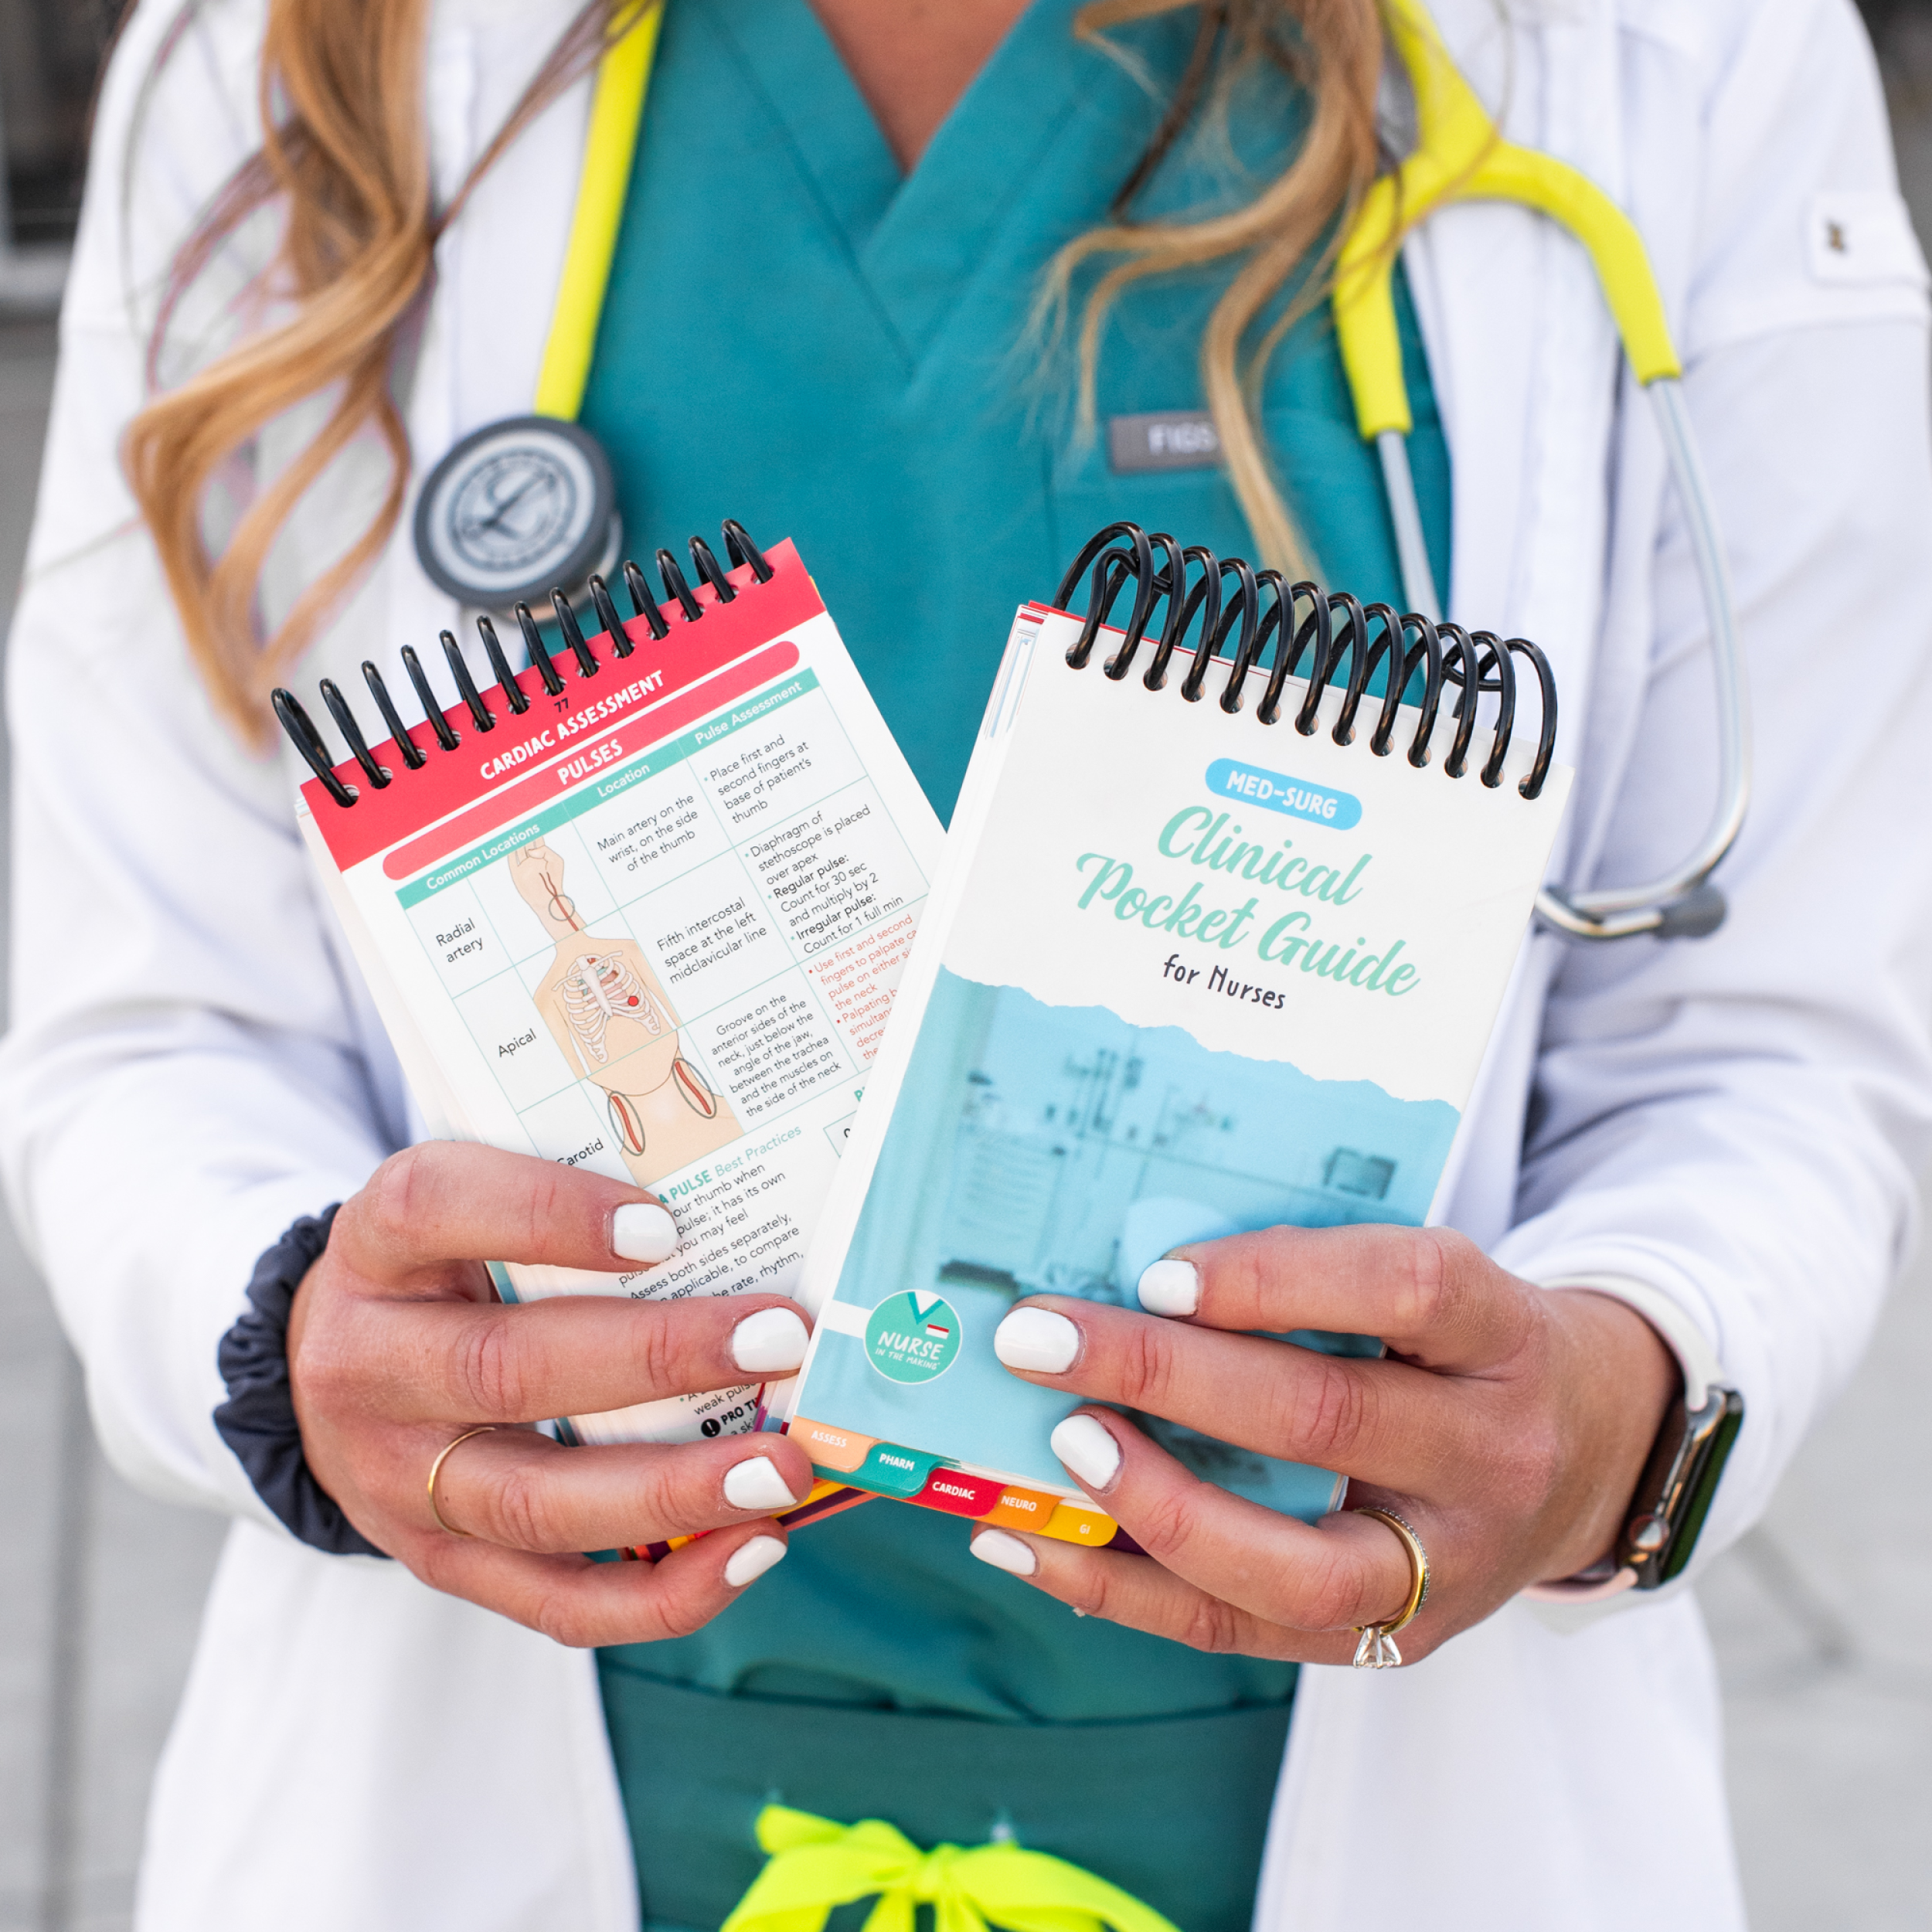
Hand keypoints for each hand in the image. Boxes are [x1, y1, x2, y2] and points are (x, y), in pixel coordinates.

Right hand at [286, 1141, 817, 1644]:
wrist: (327, 1375)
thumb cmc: (445, 1269)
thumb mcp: (466, 1206)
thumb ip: (568, 1200)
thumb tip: (747, 1211)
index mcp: (376, 1245)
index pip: (434, 1204)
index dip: (546, 1213)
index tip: (663, 1226)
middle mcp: (368, 1365)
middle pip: (506, 1369)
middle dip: (657, 1358)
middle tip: (779, 1338)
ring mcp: (398, 1480)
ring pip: (535, 1502)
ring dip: (674, 1491)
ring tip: (780, 1469)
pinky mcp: (442, 1563)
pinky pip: (555, 1602)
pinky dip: (664, 1592)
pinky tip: (754, 1548)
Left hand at [970, 1225, 1677, 1663]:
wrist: (1588, 1454)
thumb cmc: (1462, 1345)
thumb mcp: (1430, 1283)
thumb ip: (1313, 1274)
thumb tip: (1124, 1278)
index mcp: (1501, 1332)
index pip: (1405, 1290)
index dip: (1276, 1278)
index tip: (1158, 1273)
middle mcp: (1489, 1454)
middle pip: (1325, 1417)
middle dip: (1164, 1375)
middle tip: (1040, 1342)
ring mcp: (1449, 1569)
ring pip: (1291, 1565)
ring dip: (1150, 1506)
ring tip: (1055, 1449)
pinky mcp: (1394, 1642)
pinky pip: (1242, 1633)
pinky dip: (1124, 1593)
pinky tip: (1035, 1547)